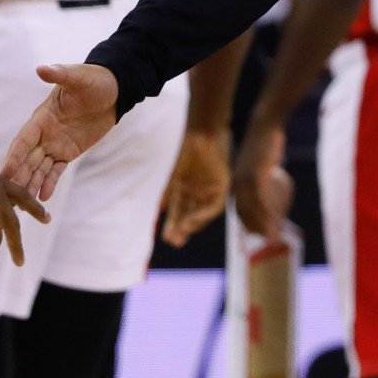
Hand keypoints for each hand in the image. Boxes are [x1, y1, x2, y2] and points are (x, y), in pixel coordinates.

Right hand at [0, 63, 119, 199]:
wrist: (113, 90)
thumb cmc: (94, 80)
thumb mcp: (78, 77)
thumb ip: (60, 75)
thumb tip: (41, 68)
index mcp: (42, 117)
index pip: (23, 140)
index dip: (14, 157)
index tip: (4, 173)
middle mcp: (45, 133)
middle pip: (27, 159)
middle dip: (18, 176)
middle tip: (8, 197)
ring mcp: (56, 144)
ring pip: (39, 168)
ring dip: (31, 183)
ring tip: (24, 203)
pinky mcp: (69, 152)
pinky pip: (56, 170)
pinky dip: (50, 182)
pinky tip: (43, 198)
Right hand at [161, 128, 231, 247]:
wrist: (200, 135)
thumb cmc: (183, 152)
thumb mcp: (171, 177)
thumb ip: (164, 196)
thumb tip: (155, 214)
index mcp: (184, 190)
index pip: (178, 213)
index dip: (172, 226)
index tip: (164, 238)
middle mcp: (197, 193)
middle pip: (189, 216)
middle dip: (182, 229)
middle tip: (174, 242)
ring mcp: (210, 191)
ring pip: (201, 214)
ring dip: (192, 225)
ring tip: (182, 232)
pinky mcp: (222, 187)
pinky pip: (214, 207)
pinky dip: (204, 215)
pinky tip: (193, 220)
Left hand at [231, 123, 294, 241]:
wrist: (265, 128)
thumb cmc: (265, 144)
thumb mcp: (259, 164)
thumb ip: (262, 179)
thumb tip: (268, 190)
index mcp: (234, 184)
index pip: (238, 210)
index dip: (249, 224)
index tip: (260, 235)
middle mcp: (235, 185)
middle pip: (243, 214)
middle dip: (255, 230)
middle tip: (268, 240)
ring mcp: (243, 182)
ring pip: (251, 211)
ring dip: (262, 227)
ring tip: (273, 238)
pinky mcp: (254, 177)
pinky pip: (260, 201)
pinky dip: (267, 215)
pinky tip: (276, 222)